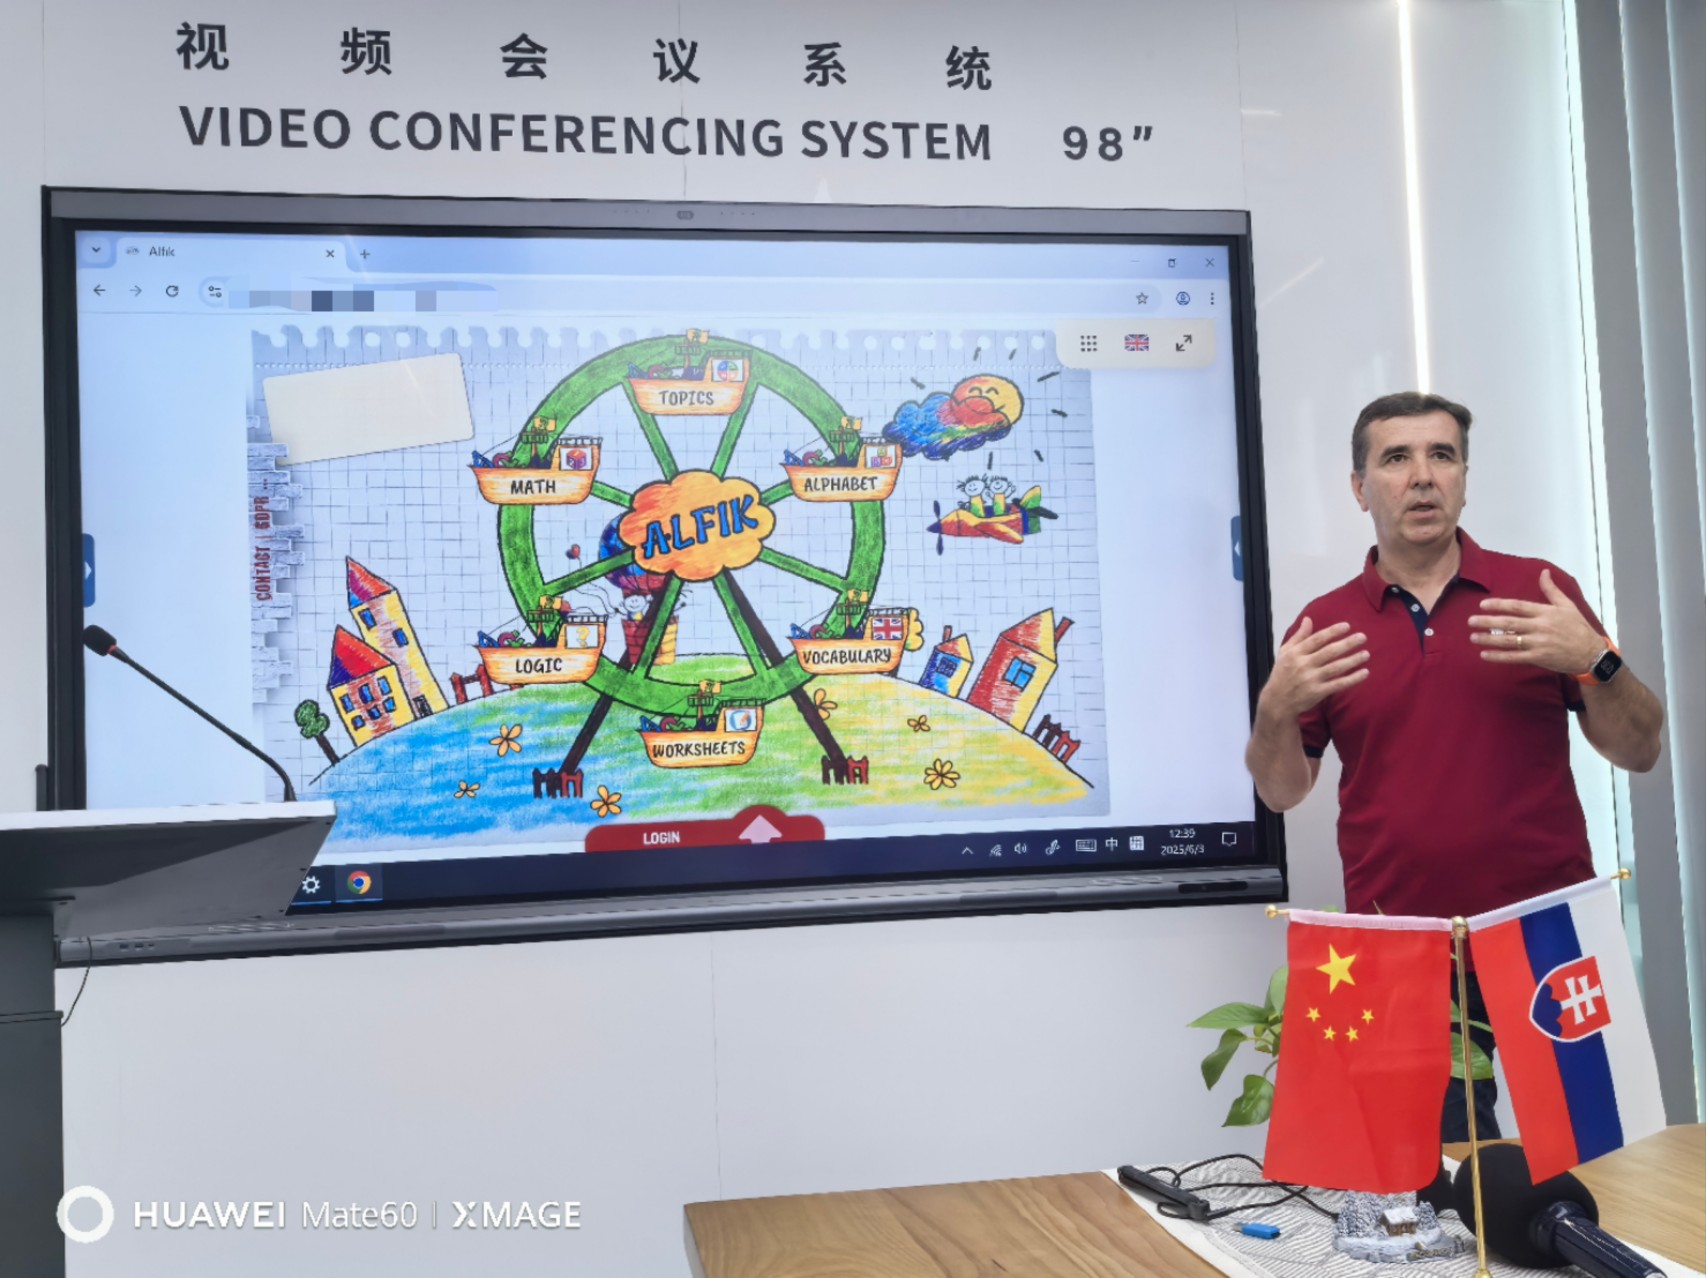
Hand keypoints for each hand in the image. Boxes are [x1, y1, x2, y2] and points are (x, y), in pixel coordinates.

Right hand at [1259, 618, 1369, 718]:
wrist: (1277, 701)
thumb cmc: (1282, 674)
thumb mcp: (1285, 652)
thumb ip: (1298, 636)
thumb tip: (1308, 619)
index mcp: (1295, 653)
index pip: (1316, 639)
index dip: (1332, 632)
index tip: (1347, 626)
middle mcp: (1303, 665)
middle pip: (1329, 652)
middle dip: (1347, 644)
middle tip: (1362, 637)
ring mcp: (1311, 679)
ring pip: (1335, 668)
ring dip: (1352, 660)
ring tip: (1366, 654)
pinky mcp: (1318, 693)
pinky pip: (1338, 684)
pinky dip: (1352, 679)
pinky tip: (1364, 673)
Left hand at [1468, 569, 1601, 673]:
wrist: (1591, 653)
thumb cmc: (1578, 628)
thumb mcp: (1568, 606)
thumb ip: (1552, 590)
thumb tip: (1544, 572)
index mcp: (1546, 612)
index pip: (1517, 606)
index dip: (1499, 605)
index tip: (1483, 605)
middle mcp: (1540, 627)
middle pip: (1509, 623)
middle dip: (1487, 622)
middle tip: (1470, 621)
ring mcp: (1538, 643)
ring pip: (1509, 640)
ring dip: (1489, 639)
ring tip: (1473, 637)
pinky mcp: (1539, 658)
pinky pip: (1514, 657)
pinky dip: (1499, 656)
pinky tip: (1485, 655)